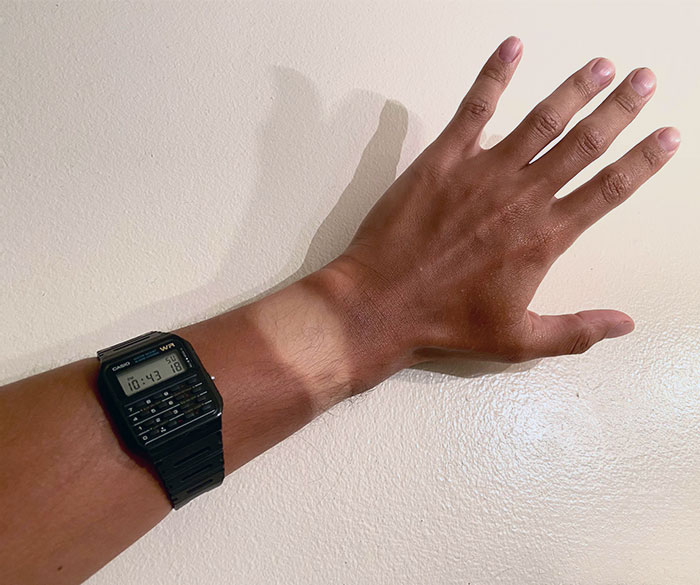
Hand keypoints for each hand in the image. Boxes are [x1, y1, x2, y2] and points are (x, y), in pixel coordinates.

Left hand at [326, 36, 679, 363]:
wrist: (382, 305)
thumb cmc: (445, 325)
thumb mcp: (518, 340)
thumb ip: (576, 331)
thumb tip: (625, 324)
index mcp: (543, 238)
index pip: (608, 190)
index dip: (643, 162)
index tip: (667, 136)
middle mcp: (520, 199)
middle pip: (583, 145)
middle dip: (619, 110)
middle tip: (645, 81)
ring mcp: (481, 175)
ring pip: (540, 122)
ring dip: (574, 89)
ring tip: (601, 66)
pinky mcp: (442, 162)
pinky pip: (473, 109)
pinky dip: (494, 75)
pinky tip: (512, 47)